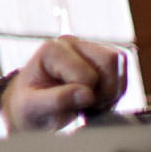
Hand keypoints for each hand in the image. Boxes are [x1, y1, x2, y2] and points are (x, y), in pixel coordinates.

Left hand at [0, 36, 129, 131]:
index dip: (85, 97)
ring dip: (113, 90)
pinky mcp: (99, 56)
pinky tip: (99, 100)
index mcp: (51, 50)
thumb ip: (57, 100)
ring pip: (120, 62)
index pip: (86, 73)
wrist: (31, 108)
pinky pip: (122, 69)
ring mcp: (87, 47)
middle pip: (110, 60)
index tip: (73, 108)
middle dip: (105, 90)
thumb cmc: (28, 107)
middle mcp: (71, 43)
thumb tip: (86, 95)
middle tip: (89, 108)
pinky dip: (116, 89)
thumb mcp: (32, 108)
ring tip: (93, 105)